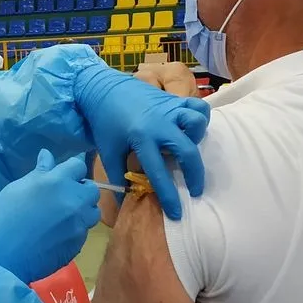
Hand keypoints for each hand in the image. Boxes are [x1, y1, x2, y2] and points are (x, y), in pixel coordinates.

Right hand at [0, 150, 99, 283]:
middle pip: (92, 190)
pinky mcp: (79, 244)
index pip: (77, 166)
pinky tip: (56, 235)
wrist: (1, 258)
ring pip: (92, 212)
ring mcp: (79, 224)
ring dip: (82, 211)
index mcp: (56, 182)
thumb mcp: (16, 189)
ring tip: (63, 218)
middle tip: (62, 198)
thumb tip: (47, 156)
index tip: (62, 176)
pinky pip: (83, 231)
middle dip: (80, 191)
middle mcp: (74, 201)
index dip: (70, 170)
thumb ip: (38, 173)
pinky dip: (74, 230)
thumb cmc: (1, 219)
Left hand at [75, 65, 209, 219]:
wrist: (103, 89)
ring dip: (196, 139)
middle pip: (188, 152)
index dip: (169, 197)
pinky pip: (198, 106)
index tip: (177, 213)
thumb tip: (125, 205)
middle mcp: (161, 124)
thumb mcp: (108, 152)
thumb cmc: (105, 123)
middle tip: (193, 190)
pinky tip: (190, 129)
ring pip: (197, 123)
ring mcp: (170, 109)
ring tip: (187, 149)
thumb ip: (118, 177)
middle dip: (194, 176)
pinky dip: (200, 118)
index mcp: (142, 139)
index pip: (159, 173)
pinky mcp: (175, 100)